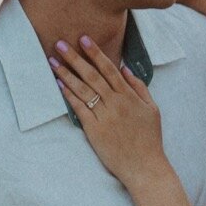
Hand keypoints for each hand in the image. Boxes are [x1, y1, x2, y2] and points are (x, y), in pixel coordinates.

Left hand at [49, 37, 165, 186]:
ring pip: (83, 90)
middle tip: (60, 43)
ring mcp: (104, 116)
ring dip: (66, 74)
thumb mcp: (152, 109)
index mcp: (129, 96)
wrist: (144, 166)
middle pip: (92, 75)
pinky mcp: (94, 130)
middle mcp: (116, 103)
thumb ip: (139, 87)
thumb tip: (125, 68)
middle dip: (75, 58)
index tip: (84, 39)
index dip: (95, 53)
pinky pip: (79, 108)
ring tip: (53, 61)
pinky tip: (59, 84)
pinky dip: (69, 95)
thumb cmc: (149, 139)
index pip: (109, 69)